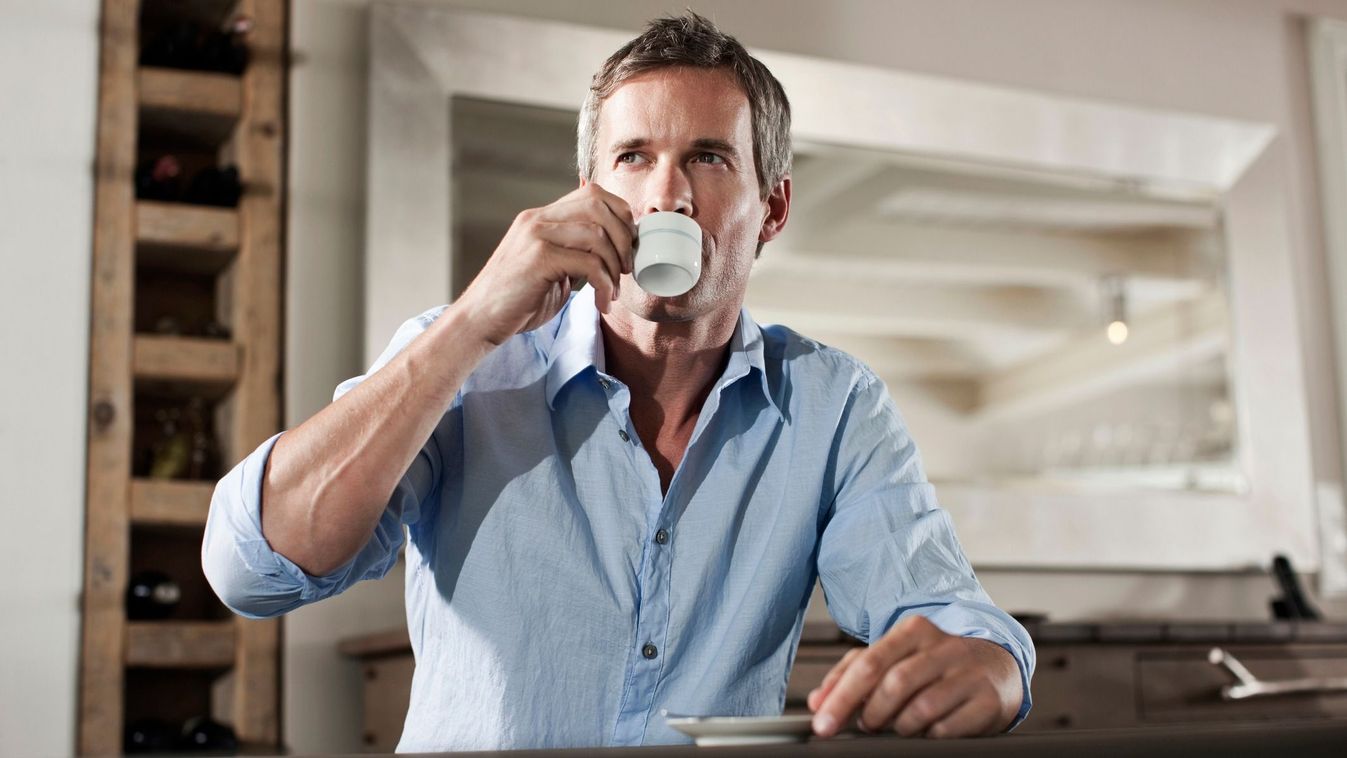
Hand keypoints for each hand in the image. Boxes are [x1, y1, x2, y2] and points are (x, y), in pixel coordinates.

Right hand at [454, 182, 635, 345]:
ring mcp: (536, 236)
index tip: (627, 247)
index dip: (620, 216)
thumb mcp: (551, 267)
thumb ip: (574, 251)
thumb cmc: (517, 300)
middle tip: (625, 269)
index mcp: (541, 217)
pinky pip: (588, 263)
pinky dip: (604, 285)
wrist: (479, 320)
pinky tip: (601, 302)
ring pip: (597, 234)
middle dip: (623, 238)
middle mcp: (538, 219)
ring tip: (611, 292)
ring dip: (614, 267)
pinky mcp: (538, 258)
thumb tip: (612, 246)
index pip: (593, 193)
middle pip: (598, 205)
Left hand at [807, 616, 1021, 738]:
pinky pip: (947, 729)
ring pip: (920, 709)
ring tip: (898, 726)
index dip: (841, 697)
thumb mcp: (895, 658)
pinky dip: (929, 736)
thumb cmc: (936, 665)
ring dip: (900, 727)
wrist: (998, 668)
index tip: (823, 722)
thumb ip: (853, 674)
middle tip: (866, 726)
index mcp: (914, 630)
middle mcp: (943, 647)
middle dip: (871, 714)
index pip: (868, 663)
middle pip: (893, 684)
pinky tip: (928, 730)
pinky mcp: (988, 700)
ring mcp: (969, 673)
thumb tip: (818, 701)